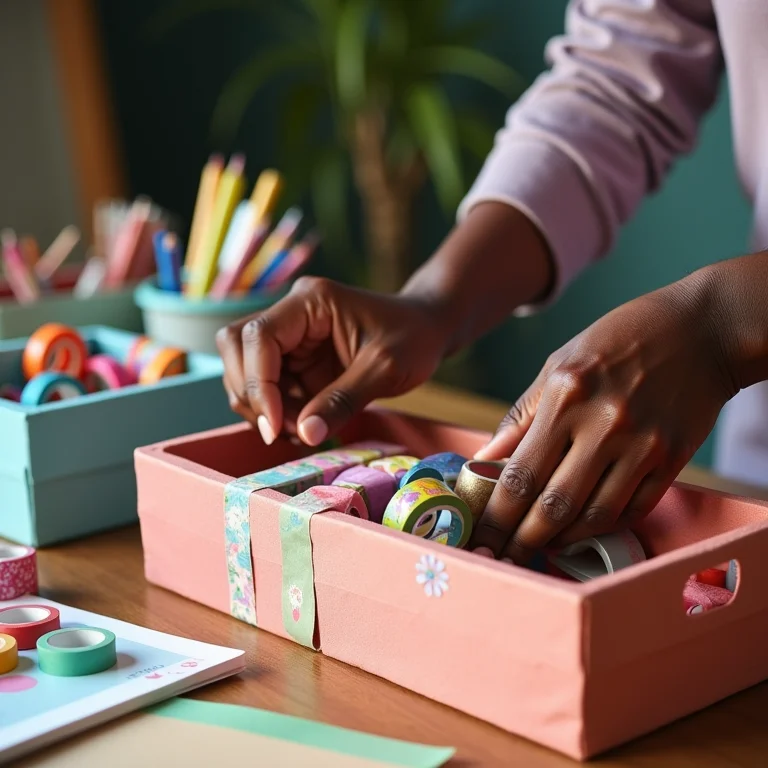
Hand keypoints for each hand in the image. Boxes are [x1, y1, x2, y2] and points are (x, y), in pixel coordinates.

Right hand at [216, 276, 452, 445]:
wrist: (428, 330)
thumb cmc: (413, 337)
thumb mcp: (385, 369)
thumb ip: (343, 400)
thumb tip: (304, 434)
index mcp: (310, 302)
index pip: (259, 337)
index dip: (257, 383)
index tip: (275, 425)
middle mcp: (292, 316)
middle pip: (236, 349)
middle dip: (250, 394)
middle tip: (280, 431)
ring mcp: (291, 339)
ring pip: (245, 371)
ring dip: (262, 408)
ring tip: (301, 430)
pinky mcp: (296, 362)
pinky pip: (268, 388)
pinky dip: (277, 413)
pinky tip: (305, 426)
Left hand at [470, 276, 736, 562]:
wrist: (699, 330)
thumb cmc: (616, 342)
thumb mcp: (558, 365)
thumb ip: (520, 417)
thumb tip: (483, 460)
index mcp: (564, 395)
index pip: (520, 473)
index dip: (496, 515)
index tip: (481, 537)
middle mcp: (602, 423)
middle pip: (553, 504)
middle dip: (521, 539)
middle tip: (504, 556)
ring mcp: (641, 444)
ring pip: (593, 516)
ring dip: (561, 540)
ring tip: (539, 545)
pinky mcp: (672, 459)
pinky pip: (631, 510)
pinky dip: (601, 527)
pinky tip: (580, 529)